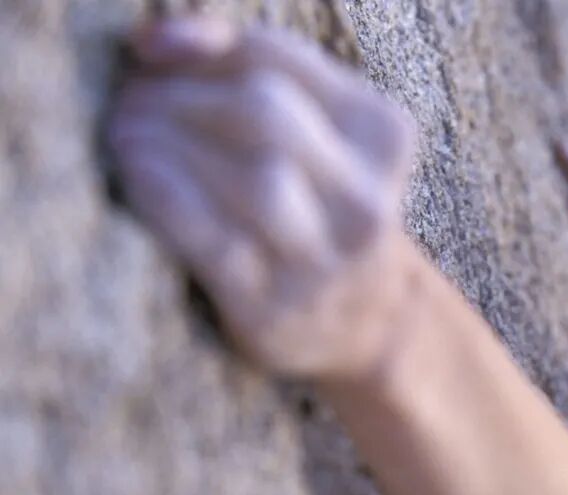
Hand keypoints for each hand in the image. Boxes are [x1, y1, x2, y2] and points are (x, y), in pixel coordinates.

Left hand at [108, 16, 416, 381]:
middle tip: (132, 101)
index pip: (280, 62)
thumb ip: (257, 75)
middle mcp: (365, 201)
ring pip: (253, 179)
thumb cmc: (321, 211)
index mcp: (382, 136)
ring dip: (170, 144)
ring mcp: (324, 260)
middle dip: (183, 97)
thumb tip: (160, 37)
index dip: (206, 44)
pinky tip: (136, 176)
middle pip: (267, 115)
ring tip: (125, 135)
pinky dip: (165, 197)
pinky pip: (214, 240)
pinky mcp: (274, 309)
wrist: (366, 323)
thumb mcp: (323, 138)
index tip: (152, 50)